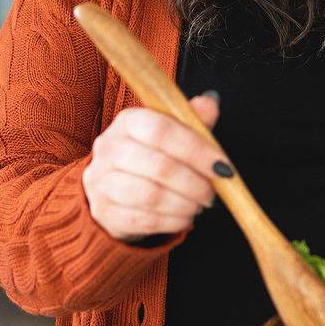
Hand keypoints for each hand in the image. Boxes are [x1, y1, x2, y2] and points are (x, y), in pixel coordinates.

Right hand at [82, 93, 225, 241]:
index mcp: (128, 121)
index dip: (196, 149)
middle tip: (211, 193)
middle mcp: (109, 148)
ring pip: (151, 196)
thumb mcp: (172, 133)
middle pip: (159, 165)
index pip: (161, 129)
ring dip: (184, 204)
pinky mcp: (105, 211)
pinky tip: (185, 217)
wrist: (115, 190)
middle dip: (194, 183)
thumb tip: (210, 104)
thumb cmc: (151, 156)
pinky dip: (173, 221)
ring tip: (198, 205)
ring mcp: (102, 181)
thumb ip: (192, 120)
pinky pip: (145, 220)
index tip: (222, 166)